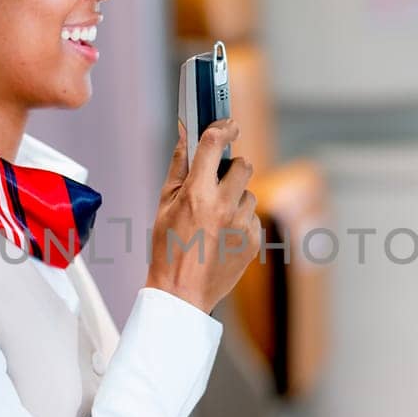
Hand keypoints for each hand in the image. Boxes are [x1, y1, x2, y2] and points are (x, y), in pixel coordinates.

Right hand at [144, 118, 260, 313]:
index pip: (214, 144)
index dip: (223, 127)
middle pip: (243, 165)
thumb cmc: (168, 248)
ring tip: (216, 218)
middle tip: (217, 181)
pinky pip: (252, 217)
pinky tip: (222, 235)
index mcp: (197, 193)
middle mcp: (223, 206)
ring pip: (249, 193)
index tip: (228, 124)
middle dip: (231, 169)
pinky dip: (240, 220)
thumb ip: (179, 166)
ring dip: (236, 198)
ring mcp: (241, 224)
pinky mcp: (253, 240)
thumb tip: (186, 135)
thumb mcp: (164, 204)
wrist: (181, 292)